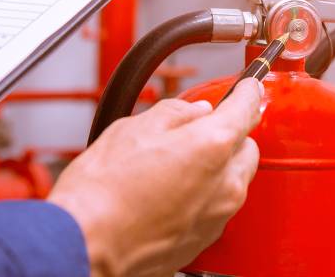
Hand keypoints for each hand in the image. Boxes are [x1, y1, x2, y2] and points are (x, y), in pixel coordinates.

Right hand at [49, 78, 262, 276]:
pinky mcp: (205, 239)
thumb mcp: (133, 129)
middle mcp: (225, 184)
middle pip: (246, 147)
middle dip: (229, 135)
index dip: (248, 92)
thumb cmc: (102, 193)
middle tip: (197, 129)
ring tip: (174, 165)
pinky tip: (171, 192)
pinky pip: (217, 207)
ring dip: (218, 167)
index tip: (247, 87)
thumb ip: (175, 114)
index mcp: (212, 146)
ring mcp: (217, 216)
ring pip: (234, 180)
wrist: (85, 247)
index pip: (247, 108)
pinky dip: (204, 195)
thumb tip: (194, 111)